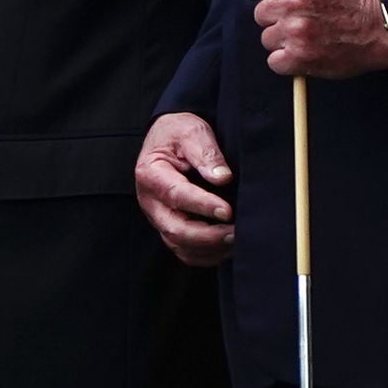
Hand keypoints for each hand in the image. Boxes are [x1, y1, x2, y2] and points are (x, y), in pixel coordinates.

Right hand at [136, 112, 235, 263]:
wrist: (169, 139)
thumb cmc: (178, 134)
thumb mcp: (192, 132)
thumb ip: (206, 153)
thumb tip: (222, 177)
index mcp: (151, 174)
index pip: (177, 195)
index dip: (203, 206)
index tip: (228, 211)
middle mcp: (151, 202)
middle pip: (175, 229)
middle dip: (208, 236)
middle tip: (236, 232)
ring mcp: (159, 218)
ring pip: (180, 245)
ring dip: (209, 248)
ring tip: (236, 240)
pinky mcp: (169, 228)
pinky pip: (184, 251)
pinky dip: (205, 255)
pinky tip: (226, 248)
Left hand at [239, 0, 387, 79]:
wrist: (375, 26)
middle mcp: (293, 1)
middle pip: (260, 13)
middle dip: (278, 16)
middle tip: (303, 16)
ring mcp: (295, 31)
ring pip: (266, 38)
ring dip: (283, 39)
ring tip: (308, 33)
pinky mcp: (299, 57)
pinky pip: (274, 61)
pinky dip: (289, 60)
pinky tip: (307, 50)